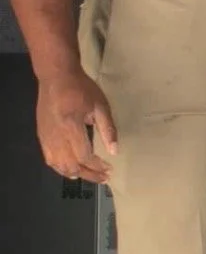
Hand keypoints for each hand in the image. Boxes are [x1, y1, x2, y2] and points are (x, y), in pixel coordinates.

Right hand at [36, 68, 117, 182]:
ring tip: (89, 175)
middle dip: (88, 174)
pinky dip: (60, 167)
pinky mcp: (41, 135)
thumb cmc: (81, 88)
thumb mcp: (100, 106)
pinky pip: (49, 158)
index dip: (97, 166)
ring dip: (74, 173)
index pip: (84, 156)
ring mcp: (46, 136)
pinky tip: (71, 168)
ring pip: (58, 165)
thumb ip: (108, 130)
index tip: (109, 169)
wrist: (56, 76)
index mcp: (71, 127)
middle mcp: (56, 135)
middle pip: (71, 165)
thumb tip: (114, 151)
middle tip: (103, 177)